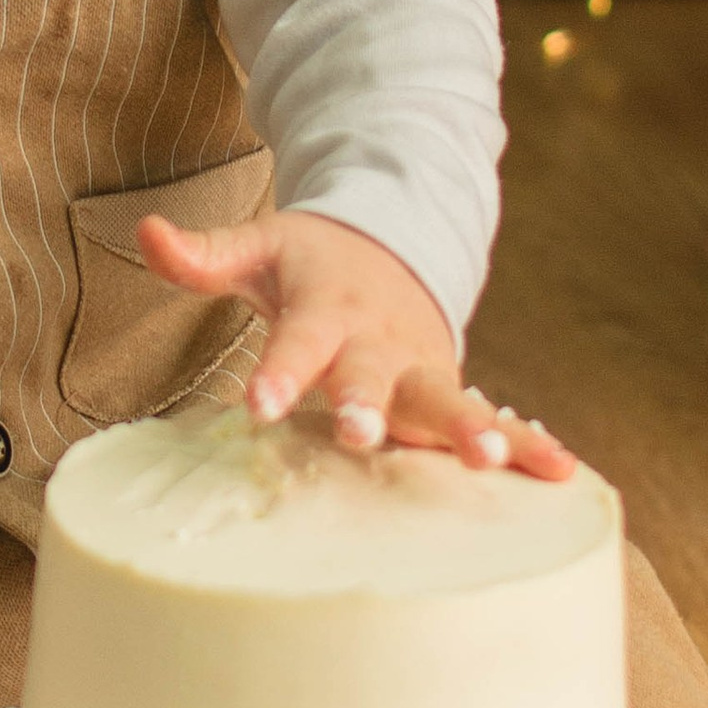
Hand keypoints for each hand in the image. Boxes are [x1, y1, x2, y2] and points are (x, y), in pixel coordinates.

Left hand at [136, 206, 573, 477]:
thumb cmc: (312, 264)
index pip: (298, 340)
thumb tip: (144, 232)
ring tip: (485, 458)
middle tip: (359, 432)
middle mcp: (379, 342)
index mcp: (327, 309)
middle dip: (370, 403)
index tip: (256, 402)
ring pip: (446, 398)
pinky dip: (529, 444)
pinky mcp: (451, 392)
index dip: (278, 370)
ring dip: (468, 427)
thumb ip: (203, 254)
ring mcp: (423, 369)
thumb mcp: (258, 249)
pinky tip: (562, 474)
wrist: (392, 249)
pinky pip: (496, 419)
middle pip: (375, 374)